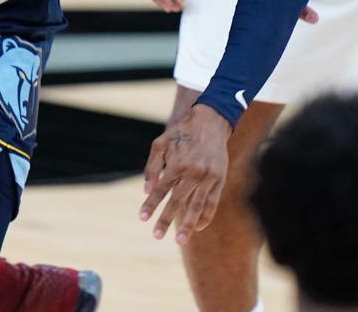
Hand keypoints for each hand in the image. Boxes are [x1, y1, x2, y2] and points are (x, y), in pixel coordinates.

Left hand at [139, 103, 230, 244]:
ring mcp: (208, 178)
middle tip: (156, 236)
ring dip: (187, 224)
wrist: (210, 122)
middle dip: (166, 220)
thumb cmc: (180, 134)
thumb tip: (145, 191)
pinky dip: (205, 216)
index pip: (161, 190)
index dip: (151, 205)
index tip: (142, 218)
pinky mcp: (219, 180)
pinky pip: (212, 202)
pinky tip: (197, 227)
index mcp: (177, 164)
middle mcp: (193, 173)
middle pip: (178, 202)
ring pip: (196, 206)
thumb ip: (152, 167)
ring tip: (179, 240)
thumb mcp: (159, 144)